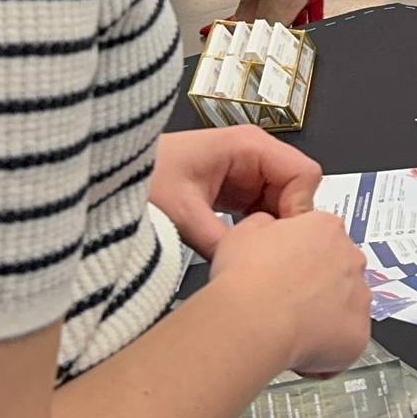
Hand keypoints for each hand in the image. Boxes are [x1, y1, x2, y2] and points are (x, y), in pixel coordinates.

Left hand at [148, 127, 323, 258]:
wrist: (111, 174)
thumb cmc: (144, 177)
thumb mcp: (182, 212)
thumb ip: (220, 241)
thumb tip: (248, 271)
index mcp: (249, 146)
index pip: (305, 174)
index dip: (301, 209)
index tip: (284, 242)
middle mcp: (253, 155)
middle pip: (297, 191)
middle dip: (287, 223)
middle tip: (266, 253)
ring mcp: (246, 173)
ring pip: (283, 205)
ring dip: (272, 230)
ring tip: (250, 253)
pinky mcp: (236, 191)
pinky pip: (264, 212)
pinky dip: (258, 232)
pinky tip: (241, 248)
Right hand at [209, 210, 371, 378]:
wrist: (251, 321)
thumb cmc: (246, 279)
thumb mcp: (245, 231)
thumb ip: (267, 225)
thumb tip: (269, 231)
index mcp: (327, 228)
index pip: (324, 237)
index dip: (301, 256)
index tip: (287, 270)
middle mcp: (351, 258)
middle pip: (340, 270)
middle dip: (318, 284)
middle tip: (287, 299)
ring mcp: (359, 296)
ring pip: (347, 305)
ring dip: (326, 315)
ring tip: (291, 325)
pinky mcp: (358, 333)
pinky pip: (347, 340)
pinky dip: (329, 347)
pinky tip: (302, 346)